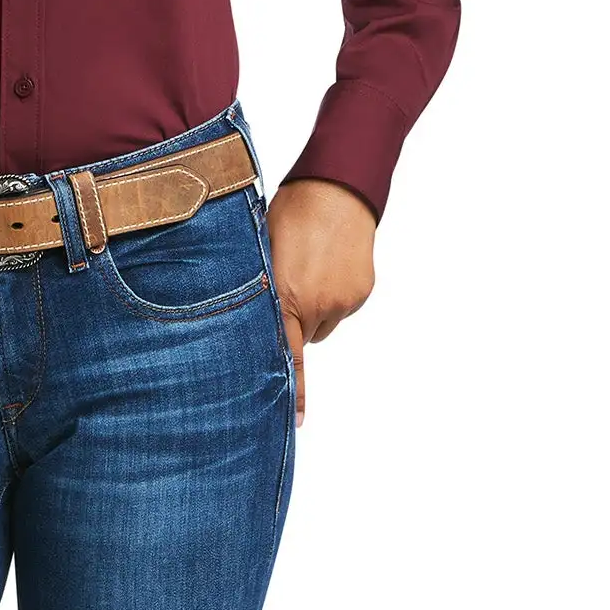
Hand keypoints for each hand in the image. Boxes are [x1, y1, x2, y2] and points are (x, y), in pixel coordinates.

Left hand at [264, 178, 377, 427]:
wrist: (337, 188)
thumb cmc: (289, 213)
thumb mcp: (261, 250)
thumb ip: (258, 289)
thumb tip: (248, 318)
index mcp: (283, 295)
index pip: (284, 355)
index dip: (291, 390)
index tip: (296, 421)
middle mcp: (316, 304)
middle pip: (300, 337)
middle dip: (290, 322)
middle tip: (287, 289)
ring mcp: (342, 300)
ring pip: (321, 323)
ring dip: (312, 308)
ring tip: (307, 268)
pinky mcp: (360, 293)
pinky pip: (340, 308)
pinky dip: (332, 296)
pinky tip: (326, 266)